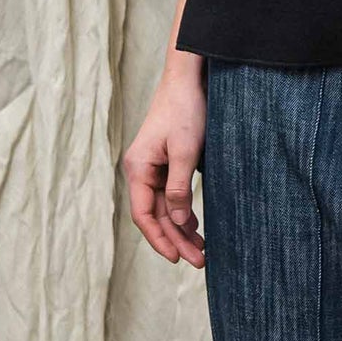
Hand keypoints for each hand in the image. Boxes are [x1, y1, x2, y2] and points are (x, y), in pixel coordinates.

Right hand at [123, 60, 207, 266]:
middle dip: (176, 239)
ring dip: (182, 229)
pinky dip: (183, 212)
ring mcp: (153, 167)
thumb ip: (178, 188)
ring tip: (202, 251)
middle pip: (157, 215)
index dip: (160, 239)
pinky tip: (196, 225)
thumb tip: (179, 222)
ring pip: (166, 207)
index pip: (145, 215)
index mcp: (138, 168)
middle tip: (200, 261)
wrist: (188, 79)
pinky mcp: (167, 162)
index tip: (178, 258)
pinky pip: (171, 195)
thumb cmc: (185, 110)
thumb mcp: (185, 151)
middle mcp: (141, 170)